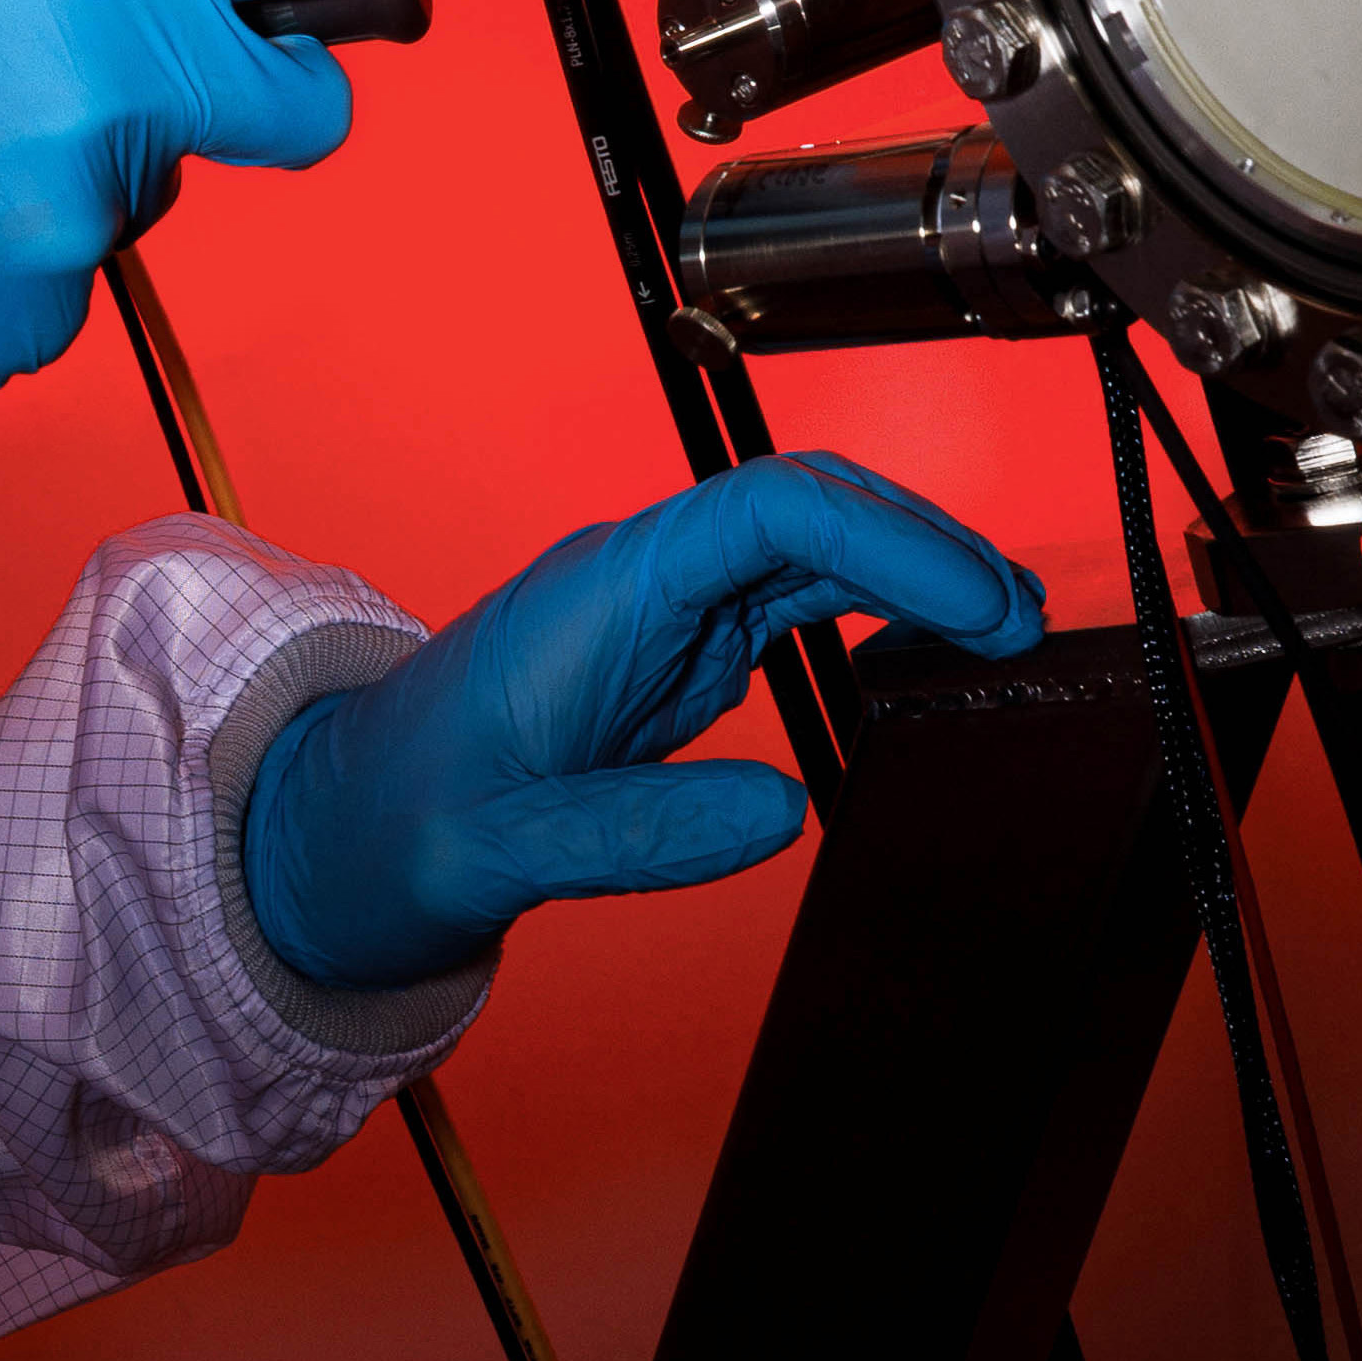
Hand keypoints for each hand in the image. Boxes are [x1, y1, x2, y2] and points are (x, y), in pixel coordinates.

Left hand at [240, 454, 1047, 992]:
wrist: (337, 831)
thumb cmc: (395, 821)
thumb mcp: (500, 849)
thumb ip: (637, 830)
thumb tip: (782, 814)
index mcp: (601, 592)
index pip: (768, 512)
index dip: (886, 537)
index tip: (974, 599)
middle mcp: (641, 581)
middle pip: (808, 511)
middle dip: (925, 547)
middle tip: (1024, 621)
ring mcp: (662, 612)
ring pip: (811, 549)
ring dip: (914, 572)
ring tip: (1012, 625)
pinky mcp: (675, 653)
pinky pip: (791, 601)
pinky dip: (874, 610)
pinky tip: (932, 638)